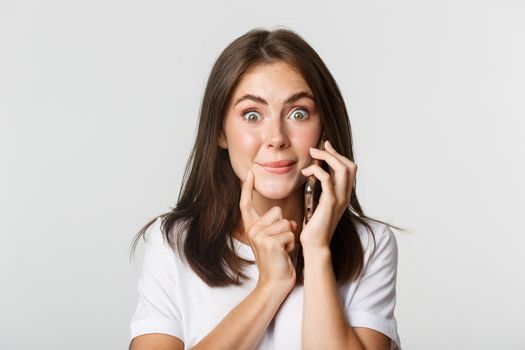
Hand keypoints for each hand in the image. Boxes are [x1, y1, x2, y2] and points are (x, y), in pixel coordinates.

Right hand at [239, 169, 297, 292]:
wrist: (275, 283)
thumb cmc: (278, 260)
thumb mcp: (276, 239)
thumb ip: (278, 225)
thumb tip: (291, 221)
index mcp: (252, 227)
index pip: (246, 203)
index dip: (248, 187)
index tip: (251, 172)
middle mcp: (252, 230)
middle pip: (277, 211)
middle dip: (286, 226)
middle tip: (281, 243)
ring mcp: (259, 236)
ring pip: (286, 222)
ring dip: (290, 236)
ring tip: (283, 249)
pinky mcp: (269, 242)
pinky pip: (289, 232)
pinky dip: (292, 243)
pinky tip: (285, 254)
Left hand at [300, 140, 357, 248]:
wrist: (315, 245)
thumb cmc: (314, 227)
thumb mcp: (319, 205)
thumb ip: (320, 192)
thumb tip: (313, 176)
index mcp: (343, 196)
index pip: (349, 169)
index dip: (338, 155)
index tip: (326, 146)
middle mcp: (345, 196)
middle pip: (349, 166)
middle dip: (334, 153)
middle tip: (318, 147)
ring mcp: (339, 199)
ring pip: (342, 169)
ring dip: (327, 157)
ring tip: (313, 154)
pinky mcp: (330, 203)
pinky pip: (327, 179)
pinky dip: (317, 170)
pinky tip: (307, 171)